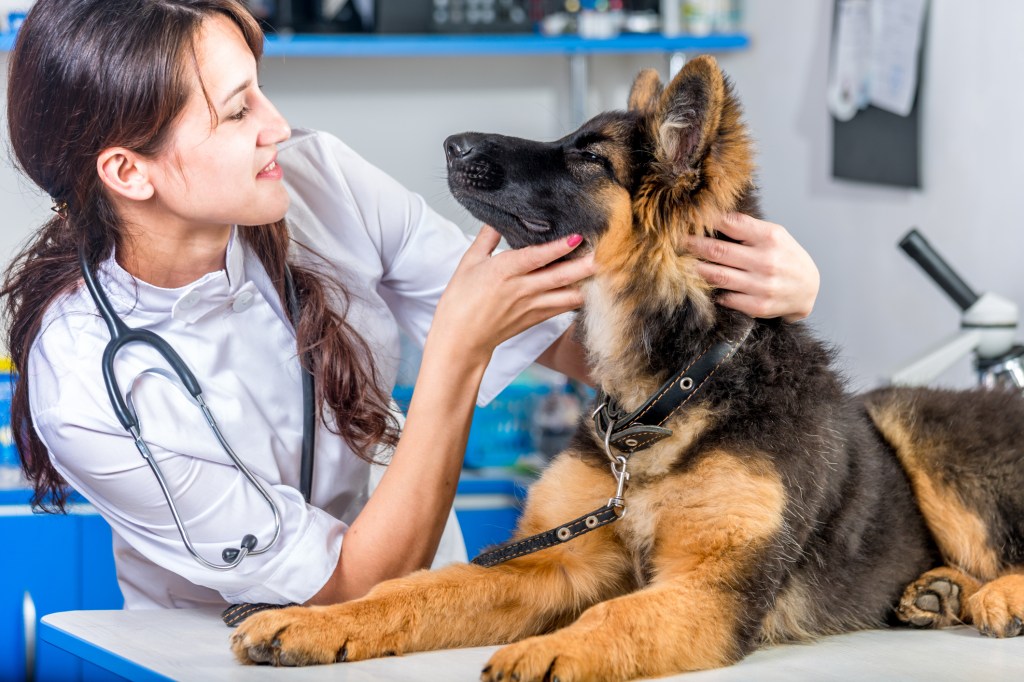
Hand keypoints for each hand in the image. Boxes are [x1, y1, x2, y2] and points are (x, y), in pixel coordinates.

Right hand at [430, 226, 594, 364]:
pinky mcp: (537, 319)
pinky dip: (577, 298)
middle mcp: (522, 289)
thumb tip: (496, 219)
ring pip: (568, 296)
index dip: (559, 248)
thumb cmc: (461, 301)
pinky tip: (587, 287)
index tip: (577, 237)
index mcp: (504, 271)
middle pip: (560, 277)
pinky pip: (563, 308)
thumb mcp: (469, 262)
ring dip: (586, 283)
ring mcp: (532, 306)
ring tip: (601, 269)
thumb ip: (487, 238)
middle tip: (604, 254)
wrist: (462, 338)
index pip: (536, 257)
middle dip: (584, 266)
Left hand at [685, 213, 819, 321]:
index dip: (706, 220)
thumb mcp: (774, 235)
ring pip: (717, 276)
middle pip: (718, 251)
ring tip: (680, 263)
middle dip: (692, 245)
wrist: (809, 290)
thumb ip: (747, 228)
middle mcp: (766, 260)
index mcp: (769, 237)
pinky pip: (725, 298)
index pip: (731, 223)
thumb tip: (710, 217)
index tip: (686, 218)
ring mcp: (762, 285)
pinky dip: (711, 292)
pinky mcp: (758, 306)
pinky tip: (701, 285)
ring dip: (695, 269)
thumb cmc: (785, 256)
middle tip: (674, 241)